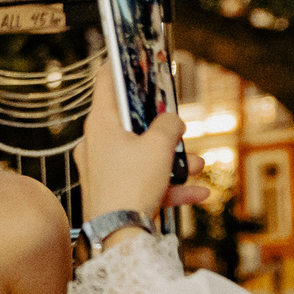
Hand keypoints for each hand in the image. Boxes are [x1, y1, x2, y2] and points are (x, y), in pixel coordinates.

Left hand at [79, 69, 208, 232]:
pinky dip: (169, 185)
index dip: (121, 66)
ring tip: (198, 164)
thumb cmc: (131, 186)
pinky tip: (197, 193)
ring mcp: (103, 170)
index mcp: (100, 124)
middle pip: (131, 123)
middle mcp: (96, 145)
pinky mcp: (113, 193)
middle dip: (163, 127)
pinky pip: (145, 182)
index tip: (132, 55)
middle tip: (177, 122)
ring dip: (174, 161)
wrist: (118, 237)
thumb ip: (169, 125)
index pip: (106, 82)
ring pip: (143, 155)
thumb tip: (173, 122)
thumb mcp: (159, 146)